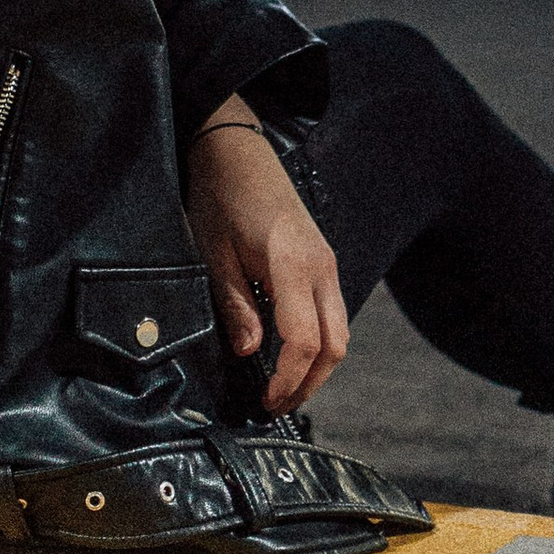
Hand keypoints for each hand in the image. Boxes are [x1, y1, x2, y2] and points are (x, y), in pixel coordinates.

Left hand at [184, 98, 348, 412]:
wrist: (236, 149)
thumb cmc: (219, 195)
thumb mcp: (214, 252)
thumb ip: (235, 304)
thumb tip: (250, 353)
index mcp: (292, 263)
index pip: (304, 340)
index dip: (289, 378)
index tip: (267, 400)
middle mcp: (321, 265)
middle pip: (334, 343)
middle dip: (310, 382)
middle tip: (277, 404)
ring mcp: (327, 261)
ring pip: (339, 331)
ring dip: (317, 365)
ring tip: (284, 386)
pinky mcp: (323, 259)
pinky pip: (332, 312)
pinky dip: (318, 341)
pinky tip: (291, 352)